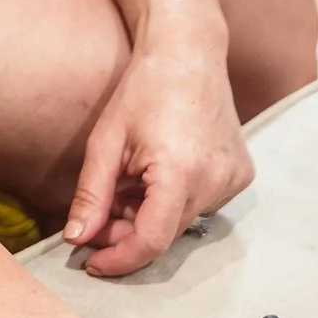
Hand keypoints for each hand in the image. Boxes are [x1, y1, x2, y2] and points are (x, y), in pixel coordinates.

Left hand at [64, 46, 252, 276]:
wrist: (189, 53)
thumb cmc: (144, 90)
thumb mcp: (106, 143)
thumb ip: (91, 196)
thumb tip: (76, 239)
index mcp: (181, 171)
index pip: (150, 241)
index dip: (118, 260)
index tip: (92, 263)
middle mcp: (215, 180)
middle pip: (165, 234)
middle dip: (127, 233)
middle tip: (102, 212)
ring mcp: (233, 180)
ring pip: (182, 223)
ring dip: (150, 216)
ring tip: (132, 181)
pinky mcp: (242, 176)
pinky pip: (202, 206)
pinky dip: (175, 201)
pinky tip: (162, 172)